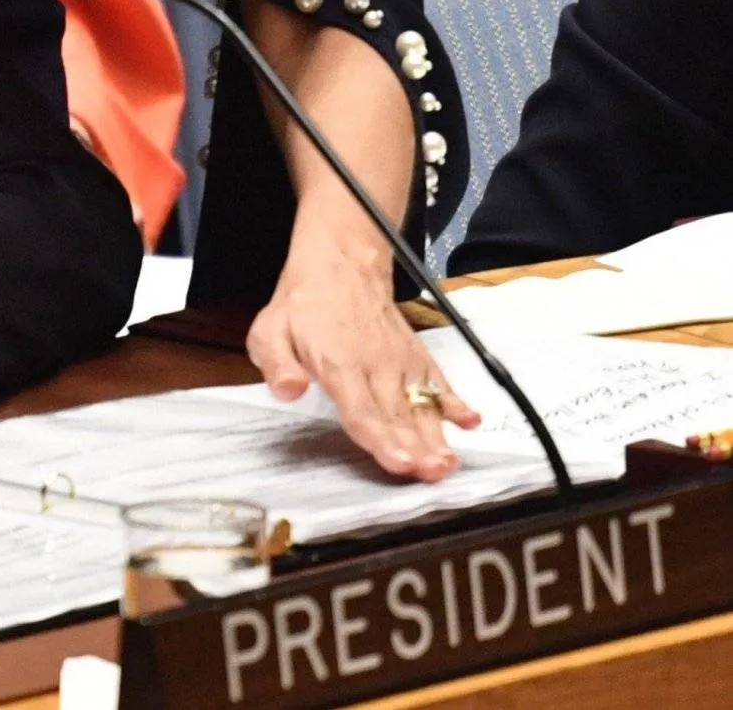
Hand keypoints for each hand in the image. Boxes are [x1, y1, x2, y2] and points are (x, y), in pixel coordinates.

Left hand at [246, 244, 479, 481]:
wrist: (340, 266)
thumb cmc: (304, 306)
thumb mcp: (269, 330)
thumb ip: (276, 363)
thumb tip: (288, 390)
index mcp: (338, 362)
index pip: (361, 409)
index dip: (381, 440)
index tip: (399, 463)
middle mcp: (375, 365)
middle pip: (397, 416)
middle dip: (416, 449)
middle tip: (432, 475)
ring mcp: (400, 361)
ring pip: (421, 405)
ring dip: (437, 435)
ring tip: (449, 463)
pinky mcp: (416, 357)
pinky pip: (439, 382)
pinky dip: (456, 401)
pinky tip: (471, 421)